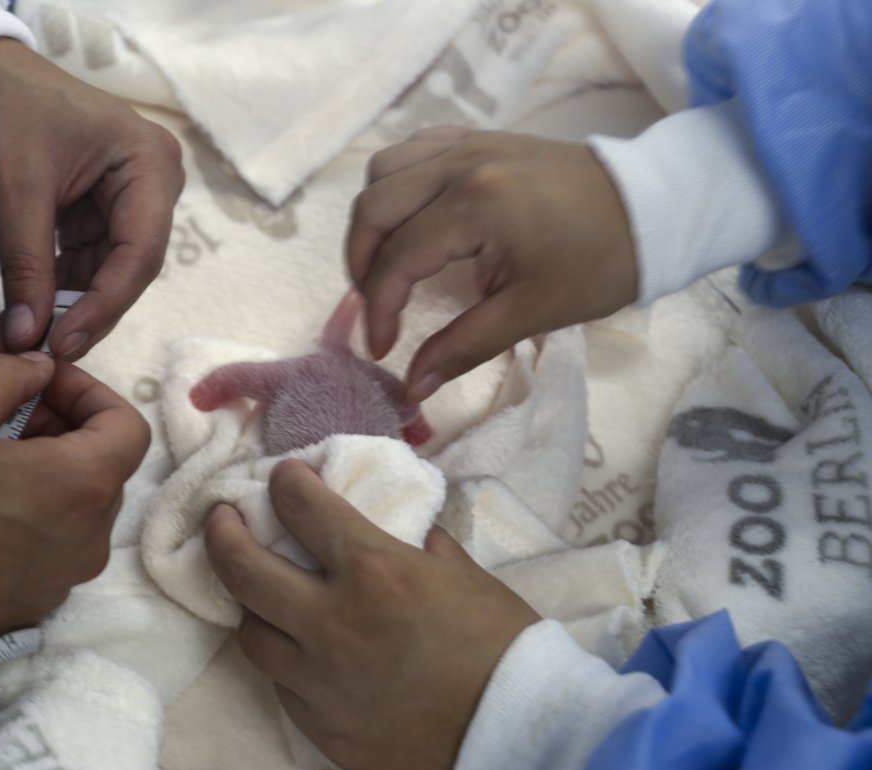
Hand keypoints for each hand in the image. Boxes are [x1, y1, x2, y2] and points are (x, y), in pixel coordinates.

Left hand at [0, 38, 184, 358]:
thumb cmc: (6, 109)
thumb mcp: (15, 188)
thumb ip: (25, 265)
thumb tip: (27, 337)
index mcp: (149, 165)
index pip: (139, 253)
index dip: (104, 305)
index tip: (64, 343)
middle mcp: (153, 184)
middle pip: (130, 268)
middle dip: (87, 312)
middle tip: (46, 353)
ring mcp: (132, 200)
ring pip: (109, 273)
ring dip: (70, 307)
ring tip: (29, 341)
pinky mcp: (105, 213)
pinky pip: (90, 262)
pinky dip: (59, 289)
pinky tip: (30, 316)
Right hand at [0, 352, 149, 669]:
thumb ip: (9, 376)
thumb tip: (40, 370)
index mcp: (81, 488)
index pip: (129, 429)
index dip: (91, 394)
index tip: (44, 386)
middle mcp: (88, 542)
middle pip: (105, 470)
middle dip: (68, 431)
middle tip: (11, 414)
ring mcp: (62, 583)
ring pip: (80, 513)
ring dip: (51, 475)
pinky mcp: (31, 610)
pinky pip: (52, 551)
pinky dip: (34, 520)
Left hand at [204, 461, 538, 769]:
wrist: (521, 742)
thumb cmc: (506, 650)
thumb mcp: (469, 577)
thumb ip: (424, 549)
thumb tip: (407, 535)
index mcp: (372, 570)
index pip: (300, 507)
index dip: (286, 482)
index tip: (285, 477)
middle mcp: (330, 621)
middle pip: (242, 568)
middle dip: (222, 532)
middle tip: (222, 518)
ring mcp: (317, 680)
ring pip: (250, 633)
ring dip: (251, 606)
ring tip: (260, 595)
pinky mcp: (319, 727)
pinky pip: (282, 685)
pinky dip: (286, 662)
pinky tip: (301, 654)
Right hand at [347, 127, 637, 402]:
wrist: (651, 207)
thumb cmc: (598, 264)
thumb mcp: (531, 312)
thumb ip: (462, 347)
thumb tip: (412, 388)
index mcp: (477, 207)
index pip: (398, 259)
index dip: (379, 310)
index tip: (383, 350)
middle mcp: (461, 164)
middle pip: (374, 208)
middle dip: (361, 265)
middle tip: (377, 308)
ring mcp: (467, 143)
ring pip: (384, 171)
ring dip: (374, 220)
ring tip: (388, 263)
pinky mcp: (478, 137)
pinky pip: (413, 150)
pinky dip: (398, 185)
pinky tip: (412, 218)